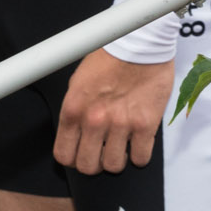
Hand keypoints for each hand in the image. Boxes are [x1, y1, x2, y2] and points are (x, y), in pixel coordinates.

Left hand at [51, 48, 175, 174]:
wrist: (139, 44)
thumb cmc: (108, 58)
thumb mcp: (78, 82)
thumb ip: (76, 110)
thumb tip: (74, 132)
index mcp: (74, 109)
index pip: (64, 155)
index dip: (72, 159)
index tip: (80, 154)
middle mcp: (94, 120)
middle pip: (88, 166)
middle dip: (93, 163)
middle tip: (101, 153)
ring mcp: (121, 124)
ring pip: (114, 166)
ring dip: (117, 160)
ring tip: (120, 146)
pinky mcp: (146, 125)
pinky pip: (140, 158)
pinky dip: (139, 155)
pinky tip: (137, 143)